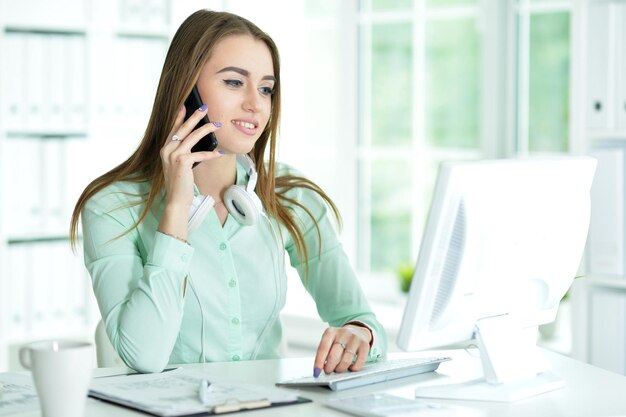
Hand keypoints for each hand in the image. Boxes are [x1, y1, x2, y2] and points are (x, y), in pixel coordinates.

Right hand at [158, 105, 221, 238]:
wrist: (176, 200)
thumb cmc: (180, 183)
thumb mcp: (178, 165)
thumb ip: (183, 153)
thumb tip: (196, 141)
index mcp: (165, 149)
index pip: (173, 129)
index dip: (180, 116)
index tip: (186, 105)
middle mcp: (167, 150)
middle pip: (183, 129)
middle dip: (195, 116)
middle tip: (205, 107)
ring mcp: (173, 156)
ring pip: (192, 137)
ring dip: (206, 129)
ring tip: (217, 125)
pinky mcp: (182, 163)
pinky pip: (200, 154)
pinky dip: (211, 153)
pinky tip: (220, 152)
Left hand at [313, 325, 371, 376]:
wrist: (357, 331)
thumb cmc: (340, 340)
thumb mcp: (330, 341)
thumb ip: (325, 352)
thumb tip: (320, 369)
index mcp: (330, 332)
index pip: (323, 348)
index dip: (319, 362)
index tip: (316, 372)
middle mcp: (343, 333)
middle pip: (334, 355)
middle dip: (329, 367)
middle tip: (328, 371)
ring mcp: (354, 339)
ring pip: (346, 360)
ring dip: (340, 368)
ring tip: (338, 369)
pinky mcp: (364, 345)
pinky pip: (359, 361)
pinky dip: (354, 368)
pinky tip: (351, 367)